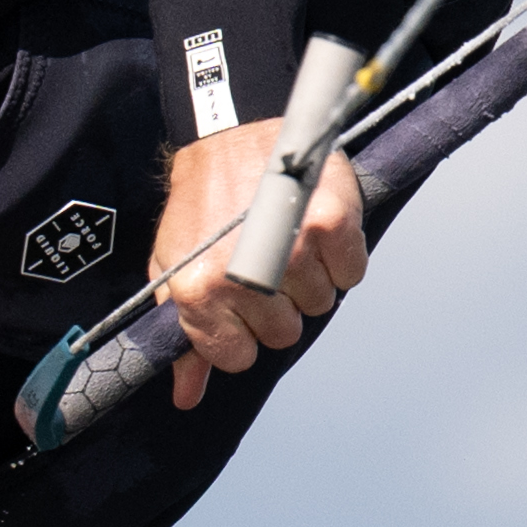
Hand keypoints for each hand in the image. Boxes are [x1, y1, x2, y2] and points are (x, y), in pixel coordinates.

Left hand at [148, 119, 369, 405]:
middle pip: (285, 333)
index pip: (238, 357)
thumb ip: (185, 338)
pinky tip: (317, 230)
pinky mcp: (330, 223)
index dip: (243, 332)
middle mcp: (244, 277)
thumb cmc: (201, 204)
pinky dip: (342, 257)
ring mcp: (290, 251)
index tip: (241, 303)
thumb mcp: (174, 270)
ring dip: (311, 279)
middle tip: (266, 264)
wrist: (228, 129)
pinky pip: (352, 274)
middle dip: (278, 305)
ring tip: (289, 241)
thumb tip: (188, 398)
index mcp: (198, 293)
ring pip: (321, 305)